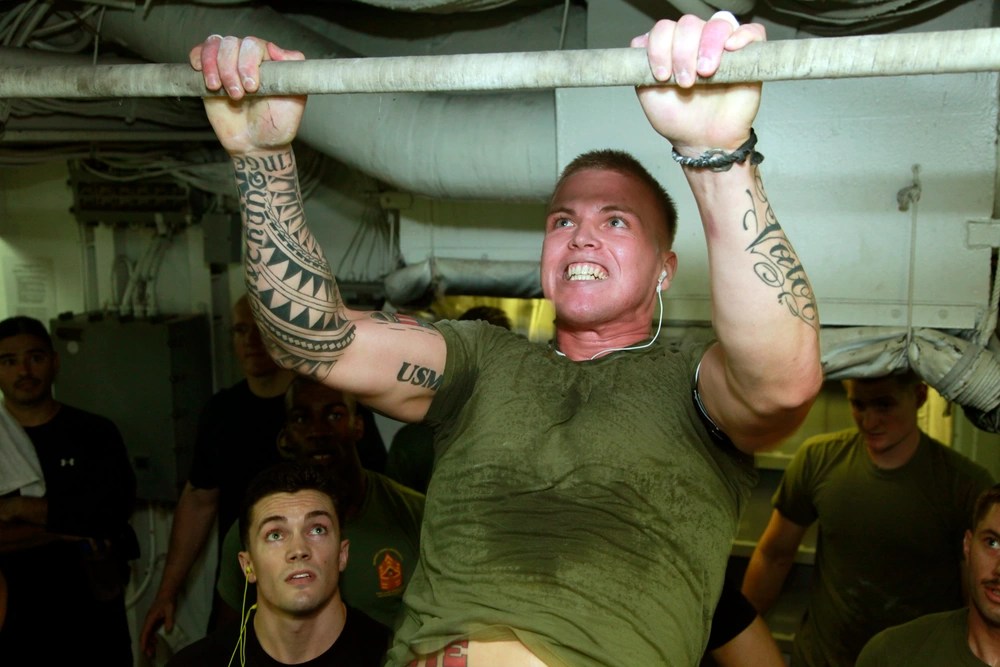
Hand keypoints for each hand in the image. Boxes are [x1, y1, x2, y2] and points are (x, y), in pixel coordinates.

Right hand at [139, 592, 175, 657]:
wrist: (167, 593)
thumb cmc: (167, 600)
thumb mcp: (170, 609)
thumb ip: (169, 619)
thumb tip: (168, 630)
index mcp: (150, 618)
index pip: (145, 632)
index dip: (144, 642)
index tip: (144, 649)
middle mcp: (148, 620)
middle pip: (145, 635)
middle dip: (146, 645)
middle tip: (150, 654)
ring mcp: (151, 621)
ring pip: (147, 634)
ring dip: (149, 642)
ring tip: (152, 650)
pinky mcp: (154, 620)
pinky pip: (151, 631)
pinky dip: (152, 637)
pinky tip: (156, 641)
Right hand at [189, 35, 306, 154]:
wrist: (256, 144)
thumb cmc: (277, 124)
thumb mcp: (295, 101)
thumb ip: (294, 72)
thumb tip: (273, 47)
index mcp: (269, 61)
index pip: (253, 45)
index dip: (248, 62)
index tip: (252, 87)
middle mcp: (248, 58)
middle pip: (231, 43)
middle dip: (230, 69)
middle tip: (238, 95)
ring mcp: (228, 64)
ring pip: (214, 45)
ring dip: (213, 66)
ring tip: (218, 89)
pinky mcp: (210, 74)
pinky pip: (198, 53)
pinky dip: (198, 59)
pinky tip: (206, 78)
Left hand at [632, 12, 764, 154]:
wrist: (702, 141)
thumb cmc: (679, 119)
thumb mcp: (649, 95)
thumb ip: (641, 68)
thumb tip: (640, 43)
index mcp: (673, 47)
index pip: (664, 28)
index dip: (659, 48)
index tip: (661, 75)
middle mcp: (697, 42)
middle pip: (689, 24)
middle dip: (682, 51)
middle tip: (685, 82)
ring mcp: (723, 47)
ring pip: (718, 23)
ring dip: (708, 45)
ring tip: (705, 73)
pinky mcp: (748, 56)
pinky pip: (752, 31)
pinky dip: (742, 35)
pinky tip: (731, 48)